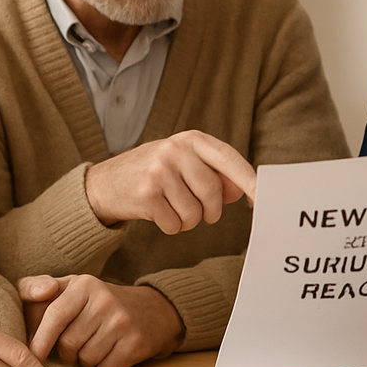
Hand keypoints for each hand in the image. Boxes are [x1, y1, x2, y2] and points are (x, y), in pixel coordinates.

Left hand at [21, 274, 184, 366]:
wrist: (153, 310)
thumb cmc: (100, 302)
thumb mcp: (71, 287)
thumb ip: (37, 287)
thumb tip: (32, 294)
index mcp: (85, 285)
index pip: (55, 316)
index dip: (40, 340)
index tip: (31, 357)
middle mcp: (105, 300)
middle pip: (68, 344)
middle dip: (67, 352)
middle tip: (79, 342)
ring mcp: (123, 322)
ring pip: (85, 359)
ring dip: (86, 360)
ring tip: (97, 344)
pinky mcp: (136, 343)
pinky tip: (112, 351)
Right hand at [84, 130, 255, 232]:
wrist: (103, 183)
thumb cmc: (152, 173)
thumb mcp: (183, 164)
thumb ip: (214, 174)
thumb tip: (244, 191)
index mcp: (190, 139)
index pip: (228, 158)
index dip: (248, 180)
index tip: (263, 198)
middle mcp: (175, 150)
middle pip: (213, 192)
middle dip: (211, 211)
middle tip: (201, 213)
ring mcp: (159, 171)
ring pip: (195, 213)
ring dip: (188, 220)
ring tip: (171, 208)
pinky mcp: (146, 195)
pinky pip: (175, 224)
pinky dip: (171, 227)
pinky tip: (157, 214)